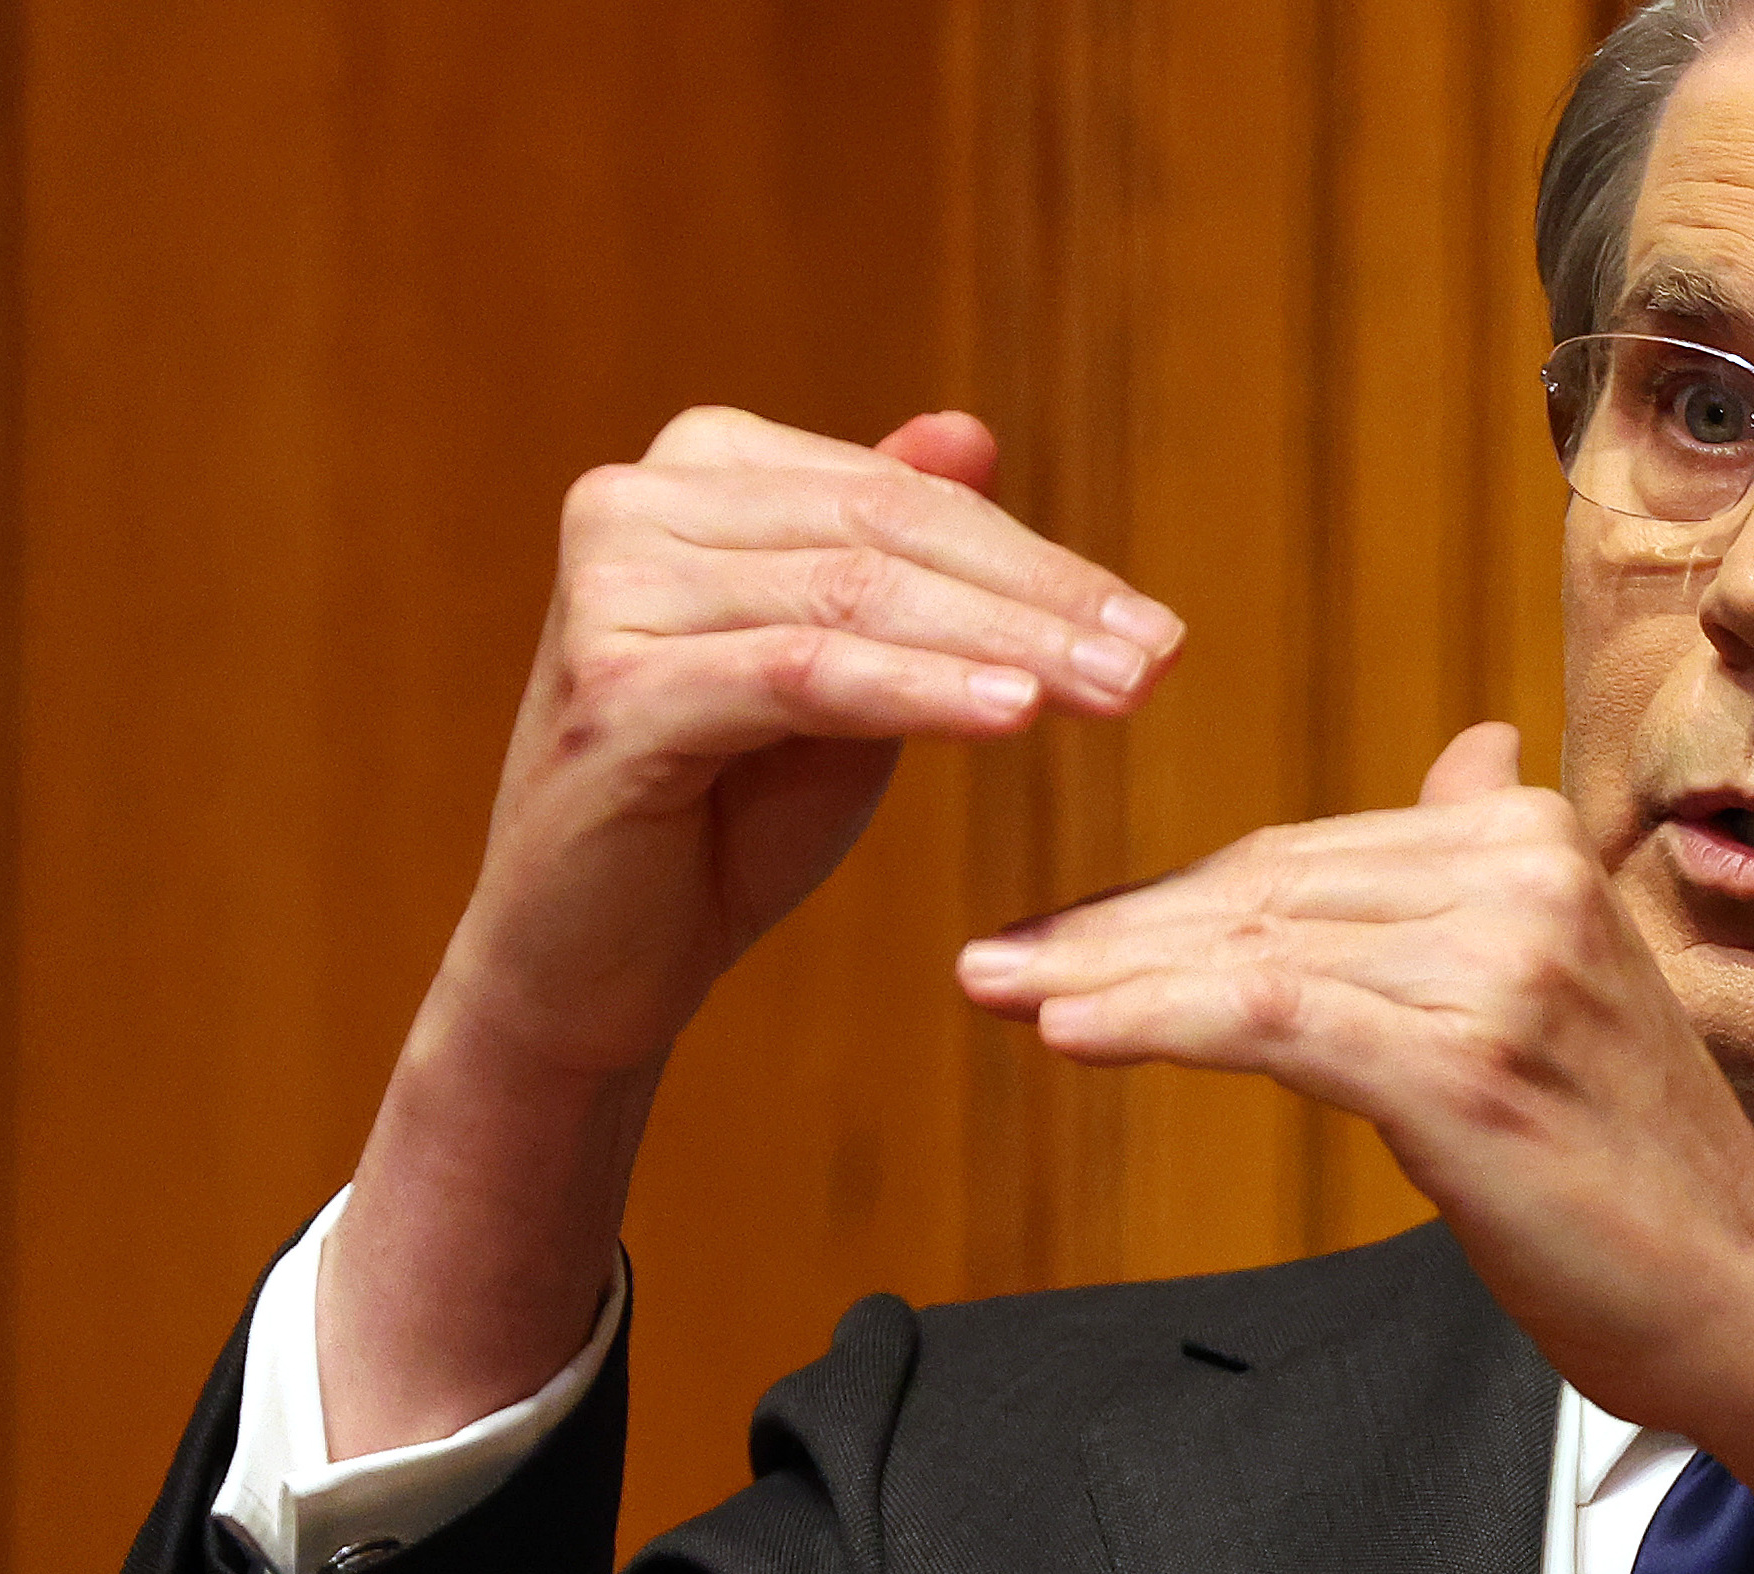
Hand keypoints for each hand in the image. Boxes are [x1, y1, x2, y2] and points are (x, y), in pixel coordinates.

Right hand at [437, 405, 1181, 1079]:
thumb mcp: (840, 675)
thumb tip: (972, 430)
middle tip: (1160, 662)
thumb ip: (894, 558)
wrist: (593, 964)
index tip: (1157, 629)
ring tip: (1120, 695)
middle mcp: (632, 504)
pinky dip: (921, 692)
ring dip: (1006, 647)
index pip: (901, 496)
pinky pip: (805, 675)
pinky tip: (1016, 716)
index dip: (1038, 560)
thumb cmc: (725, 816)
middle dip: (1041, 601)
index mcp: (692, 473)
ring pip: (856, 599)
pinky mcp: (614, 691)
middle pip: (885, 533)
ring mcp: (611, 591)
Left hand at [954, 723, 1753, 1573]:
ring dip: (1101, 976)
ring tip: (996, 992)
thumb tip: (1467, 753)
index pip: (1303, 857)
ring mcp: (1499, 965)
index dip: (1168, 899)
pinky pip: (1269, 1021)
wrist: (1750, 1298)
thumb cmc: (1643, 1167)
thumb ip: (1490, 872)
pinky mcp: (1464, 1062)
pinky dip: (1155, 1020)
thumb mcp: (1572, 984)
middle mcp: (1523, 877)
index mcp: (1536, 841)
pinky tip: (1067, 1033)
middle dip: (1112, 930)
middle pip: (1263, 890)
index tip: (1062, 933)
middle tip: (993, 961)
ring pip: (1251, 949)